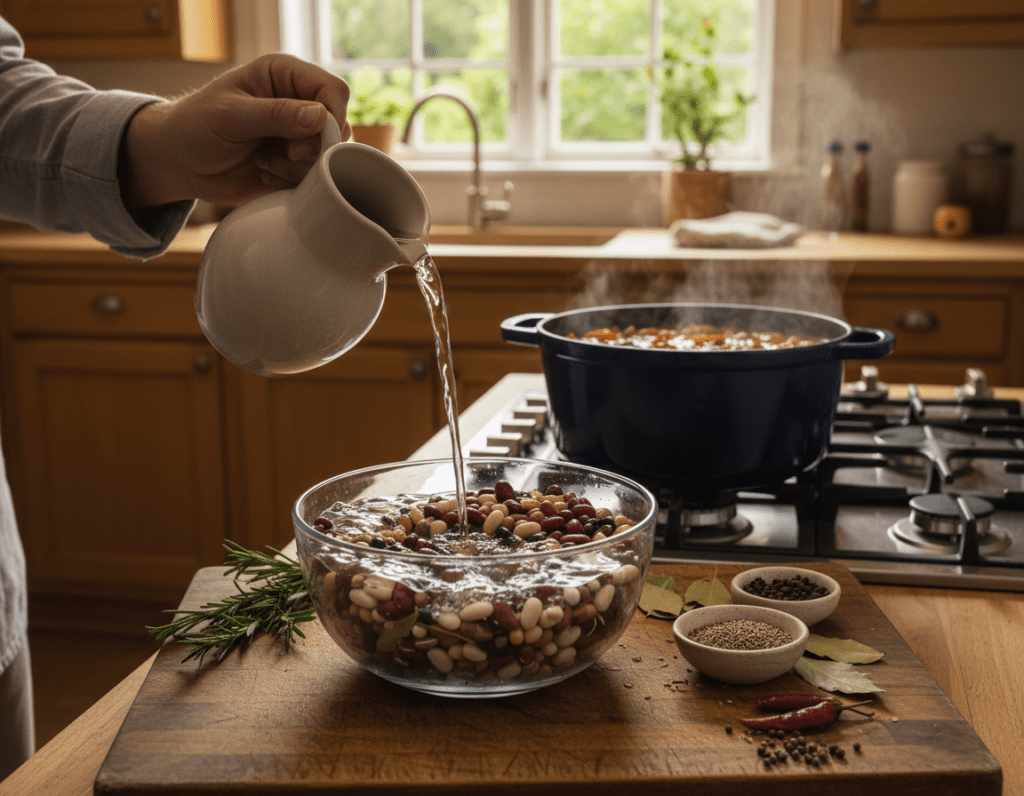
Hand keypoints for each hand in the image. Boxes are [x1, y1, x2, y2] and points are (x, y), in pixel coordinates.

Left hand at [120, 53, 350, 207]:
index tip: (305, 141)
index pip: (333, 90)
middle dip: (315, 147)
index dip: (330, 116)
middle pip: (339, 125)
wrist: (180, 163)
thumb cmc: (195, 127)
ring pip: (330, 155)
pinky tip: (267, 174)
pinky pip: (316, 176)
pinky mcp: (295, 163)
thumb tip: (320, 116)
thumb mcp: (231, 116)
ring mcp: (298, 134)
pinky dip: (294, 181)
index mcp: (284, 75)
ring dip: (301, 167)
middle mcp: (297, 102)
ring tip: (266, 164)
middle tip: (284, 155)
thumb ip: (276, 114)